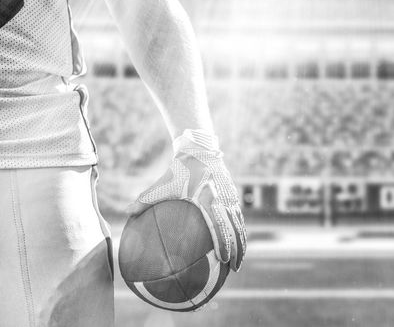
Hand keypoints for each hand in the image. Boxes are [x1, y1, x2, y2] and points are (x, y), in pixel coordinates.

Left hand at [127, 130, 245, 271]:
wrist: (200, 150)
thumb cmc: (179, 169)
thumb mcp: (162, 183)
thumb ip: (146, 199)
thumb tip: (127, 212)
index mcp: (208, 198)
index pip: (219, 225)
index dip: (224, 243)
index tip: (224, 259)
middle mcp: (223, 199)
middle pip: (235, 229)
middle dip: (238, 250)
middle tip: (235, 268)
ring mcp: (230, 197)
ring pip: (240, 224)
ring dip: (242, 243)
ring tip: (240, 261)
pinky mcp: (233, 195)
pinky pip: (238, 217)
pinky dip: (240, 231)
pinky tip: (237, 243)